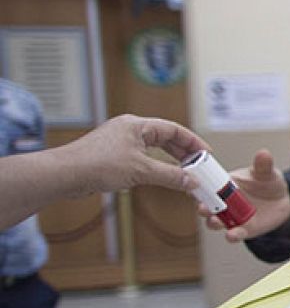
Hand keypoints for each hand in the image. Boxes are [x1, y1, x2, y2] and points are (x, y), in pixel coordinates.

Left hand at [65, 114, 206, 195]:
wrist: (65, 174)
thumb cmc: (96, 164)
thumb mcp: (141, 171)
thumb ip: (170, 176)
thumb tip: (191, 182)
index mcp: (136, 125)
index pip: (173, 129)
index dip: (192, 142)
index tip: (206, 154)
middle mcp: (128, 130)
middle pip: (164, 138)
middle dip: (183, 153)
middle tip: (198, 166)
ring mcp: (119, 143)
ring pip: (153, 150)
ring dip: (169, 162)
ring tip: (183, 174)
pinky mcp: (112, 156)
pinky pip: (141, 159)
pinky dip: (155, 168)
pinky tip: (161, 178)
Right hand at [204, 149, 289, 241]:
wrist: (282, 200)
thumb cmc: (268, 182)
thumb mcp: (266, 173)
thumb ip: (263, 165)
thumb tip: (263, 153)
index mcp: (223, 185)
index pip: (205, 185)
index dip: (196, 186)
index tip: (192, 185)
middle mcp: (222, 202)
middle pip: (206, 205)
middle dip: (202, 207)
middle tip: (202, 207)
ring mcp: (231, 217)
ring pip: (215, 222)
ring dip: (212, 222)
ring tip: (214, 221)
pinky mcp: (243, 230)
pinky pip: (234, 234)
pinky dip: (232, 235)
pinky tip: (231, 235)